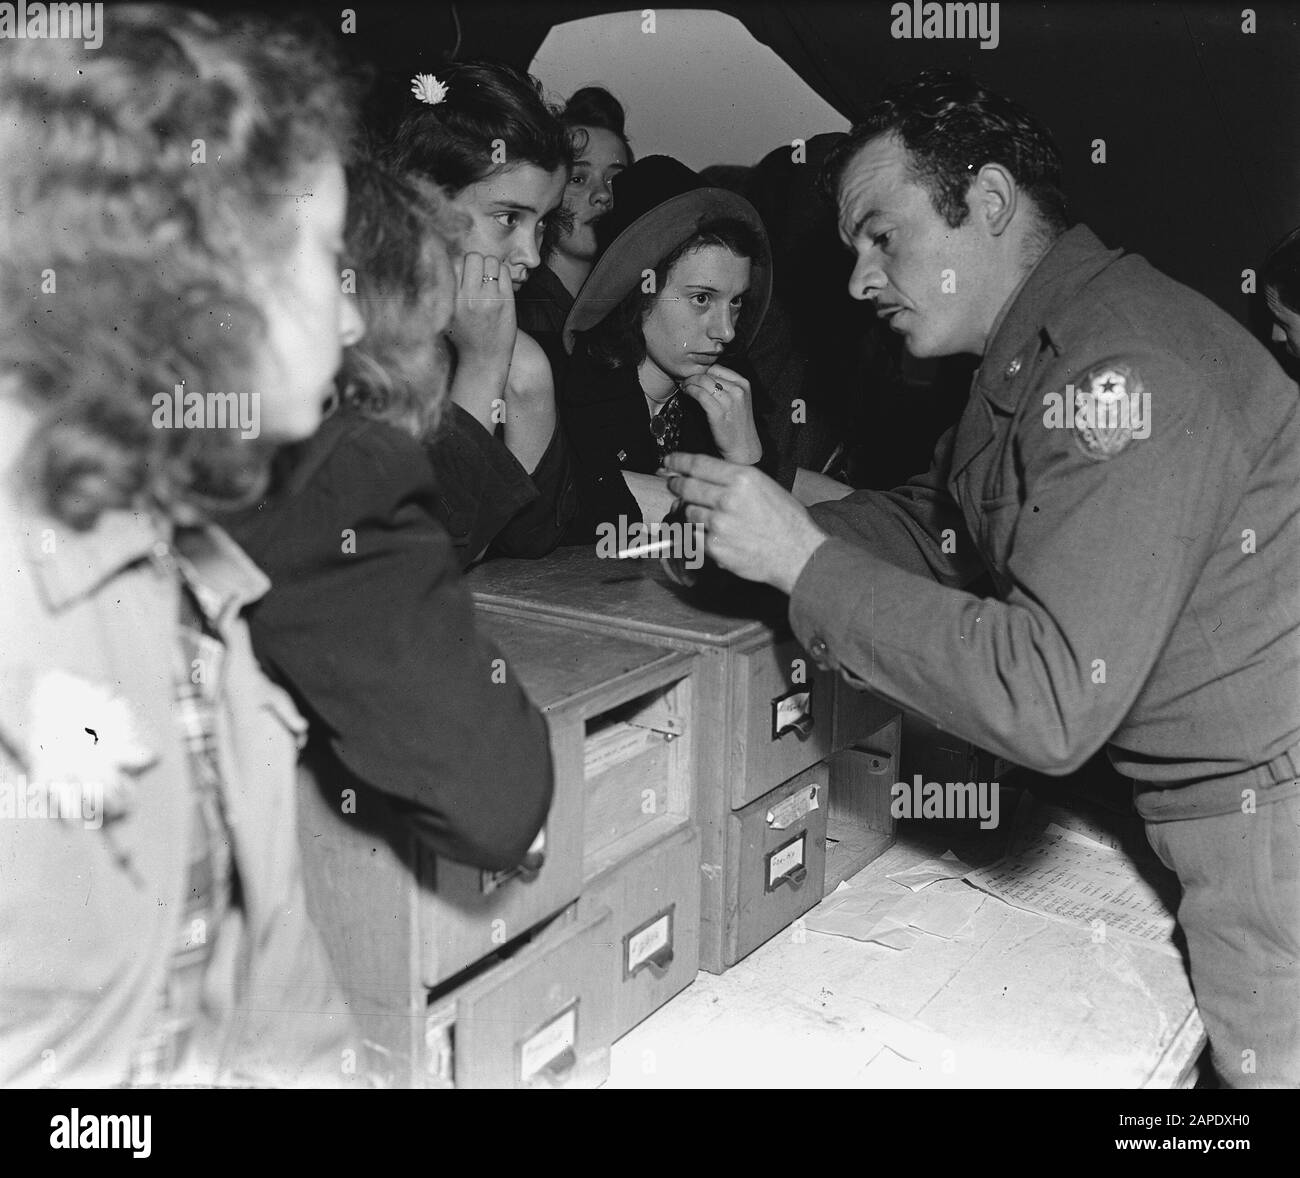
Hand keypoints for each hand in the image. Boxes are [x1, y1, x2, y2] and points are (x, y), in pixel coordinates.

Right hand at [447, 252, 515, 365]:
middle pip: (473, 257)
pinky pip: (504, 272)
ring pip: (491, 261)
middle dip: (475, 262)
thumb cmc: (463, 338)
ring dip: (490, 266)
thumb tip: (443, 261)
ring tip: (488, 280)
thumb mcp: (445, 315)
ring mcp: (489, 298)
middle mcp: (469, 297)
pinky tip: (498, 286)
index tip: (463, 271)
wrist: (483, 360)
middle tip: (477, 275)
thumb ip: (445, 291)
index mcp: (451, 299)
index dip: (459, 264)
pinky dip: (501, 274)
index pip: (453, 263)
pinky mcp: (506, 301)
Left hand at [660, 452, 829, 593]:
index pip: (698, 464)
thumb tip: (705, 476)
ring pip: (688, 512)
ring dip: (690, 512)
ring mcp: (718, 523)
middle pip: (687, 487)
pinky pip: (695, 536)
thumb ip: (735, 480)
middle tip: (673, 484)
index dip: (678, 461)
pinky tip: (713, 534)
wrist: (797, 554)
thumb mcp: (765, 486)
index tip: (669, 462)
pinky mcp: (714, 546)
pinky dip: (698, 534)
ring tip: (705, 515)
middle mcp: (727, 498)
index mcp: (742, 478)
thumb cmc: (787, 521)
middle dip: (676, 485)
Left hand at [680, 363, 761, 464]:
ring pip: (702, 381)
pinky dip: (689, 391)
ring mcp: (729, 401)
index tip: (696, 377)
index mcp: (744, 384)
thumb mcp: (738, 400)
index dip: (703, 371)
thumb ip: (727, 387)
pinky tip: (686, 393)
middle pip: (709, 374)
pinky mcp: (718, 412)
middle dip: (694, 376)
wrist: (743, 447)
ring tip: (684, 387)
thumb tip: (704, 377)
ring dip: (689, 382)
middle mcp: (738, 390)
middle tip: (685, 381)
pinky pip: (699, 394)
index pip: (717, 368)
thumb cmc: (737, 425)